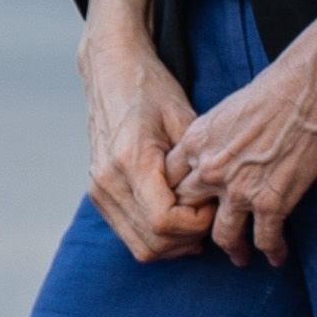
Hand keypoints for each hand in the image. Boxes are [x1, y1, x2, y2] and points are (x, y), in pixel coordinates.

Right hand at [76, 0, 207, 262]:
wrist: (111, 71)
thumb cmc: (151, 87)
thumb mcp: (183, 117)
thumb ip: (195, 162)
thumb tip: (218, 199)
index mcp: (131, 160)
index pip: (163, 221)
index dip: (194, 224)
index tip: (214, 206)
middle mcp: (109, 181)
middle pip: (151, 241)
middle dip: (187, 239)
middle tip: (212, 218)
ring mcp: (99, 189)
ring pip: (138, 245)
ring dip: (172, 244)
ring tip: (198, 222)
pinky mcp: (98, 193)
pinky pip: (128, 233)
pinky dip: (155, 236)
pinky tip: (179, 220)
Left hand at [163, 8, 316, 266]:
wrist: (310, 88)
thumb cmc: (274, 88)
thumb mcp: (225, 109)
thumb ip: (210, 139)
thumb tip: (213, 154)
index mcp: (195, 143)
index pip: (169, 182)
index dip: (176, 197)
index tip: (188, 206)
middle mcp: (210, 171)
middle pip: (188, 212)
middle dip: (195, 227)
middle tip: (205, 237)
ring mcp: (239, 191)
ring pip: (223, 235)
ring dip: (232, 249)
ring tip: (239, 257)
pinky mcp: (272, 203)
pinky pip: (266, 239)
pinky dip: (272, 252)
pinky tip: (277, 257)